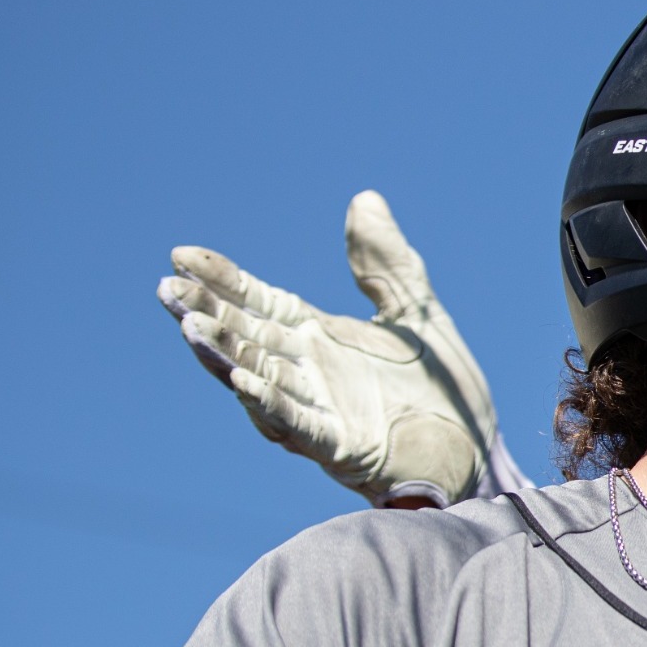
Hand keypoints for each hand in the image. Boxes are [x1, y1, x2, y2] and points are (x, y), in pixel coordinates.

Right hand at [158, 191, 499, 507]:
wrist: (480, 447)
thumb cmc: (442, 389)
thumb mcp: (416, 312)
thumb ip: (388, 263)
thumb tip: (365, 199)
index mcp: (319, 339)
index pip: (258, 303)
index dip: (222, 280)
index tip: (182, 254)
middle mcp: (309, 374)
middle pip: (244, 339)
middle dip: (205, 314)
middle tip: (167, 289)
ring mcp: (321, 410)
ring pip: (258, 380)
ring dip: (224, 356)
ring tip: (191, 327)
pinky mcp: (342, 446)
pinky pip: (299, 424)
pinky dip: (271, 403)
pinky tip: (244, 381)